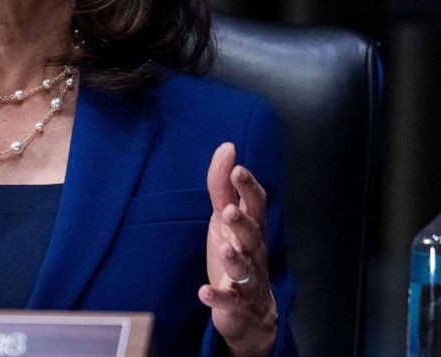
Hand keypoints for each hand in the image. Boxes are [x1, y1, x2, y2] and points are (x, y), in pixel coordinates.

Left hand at [200, 142, 276, 355]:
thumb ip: (222, 186)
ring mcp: (247, 278)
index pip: (256, 205)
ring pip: (245, 267)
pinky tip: (203, 292)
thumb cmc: (237, 252)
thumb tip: (227, 147)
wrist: (250, 310)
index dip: (248, 187)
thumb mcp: (224, 218)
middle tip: (229, 211)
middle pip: (252, 235)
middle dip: (242, 223)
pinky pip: (229, 300)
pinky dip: (217, 297)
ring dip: (234, 258)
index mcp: (252, 228)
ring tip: (224, 249)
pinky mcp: (236, 302)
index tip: (237, 169)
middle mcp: (254, 251)